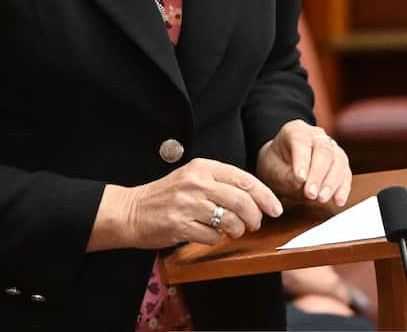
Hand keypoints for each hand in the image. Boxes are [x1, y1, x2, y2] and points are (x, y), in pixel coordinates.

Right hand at [88, 159, 283, 250]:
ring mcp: (187, 204)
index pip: (243, 179)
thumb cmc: (166, 196)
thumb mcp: (192, 178)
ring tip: (233, 231)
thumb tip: (255, 198)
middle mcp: (195, 182)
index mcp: (201, 167)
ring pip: (230, 220)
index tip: (275, 208)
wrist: (131, 211)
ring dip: (237, 230)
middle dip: (255, 216)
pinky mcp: (179, 225)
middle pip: (241, 200)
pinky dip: (216, 239)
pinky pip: (212, 236)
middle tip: (255, 224)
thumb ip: (219, 183)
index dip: (265, 195)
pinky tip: (208, 235)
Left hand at [256, 120, 351, 206]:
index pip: (301, 141)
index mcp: (295, 130)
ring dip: (332, 182)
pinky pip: (346, 173)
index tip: (300, 178)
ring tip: (322, 198)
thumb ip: (286, 176)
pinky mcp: (340, 162)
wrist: (282, 165)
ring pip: (339, 161)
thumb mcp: (273, 170)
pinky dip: (343, 187)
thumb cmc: (276, 165)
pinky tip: (338, 200)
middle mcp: (316, 135)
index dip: (302, 160)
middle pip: (323, 150)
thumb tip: (302, 184)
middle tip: (311, 194)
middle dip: (318, 174)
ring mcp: (331, 147)